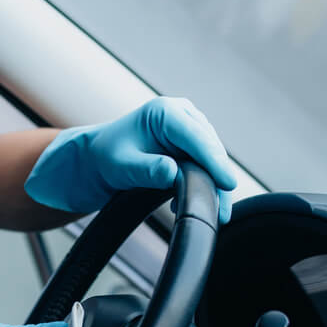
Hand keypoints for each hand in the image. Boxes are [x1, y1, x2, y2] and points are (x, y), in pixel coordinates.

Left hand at [25, 97, 236, 222]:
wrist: (98, 160)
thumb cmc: (106, 158)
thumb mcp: (123, 167)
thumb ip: (148, 170)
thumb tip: (174, 174)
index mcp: (165, 112)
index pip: (197, 138)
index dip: (214, 162)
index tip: (228, 184)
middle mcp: (182, 115)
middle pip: (210, 149)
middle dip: (218, 180)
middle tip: (222, 212)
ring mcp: (189, 129)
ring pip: (212, 159)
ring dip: (212, 186)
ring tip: (213, 214)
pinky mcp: (191, 145)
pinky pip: (205, 166)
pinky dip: (202, 185)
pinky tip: (188, 204)